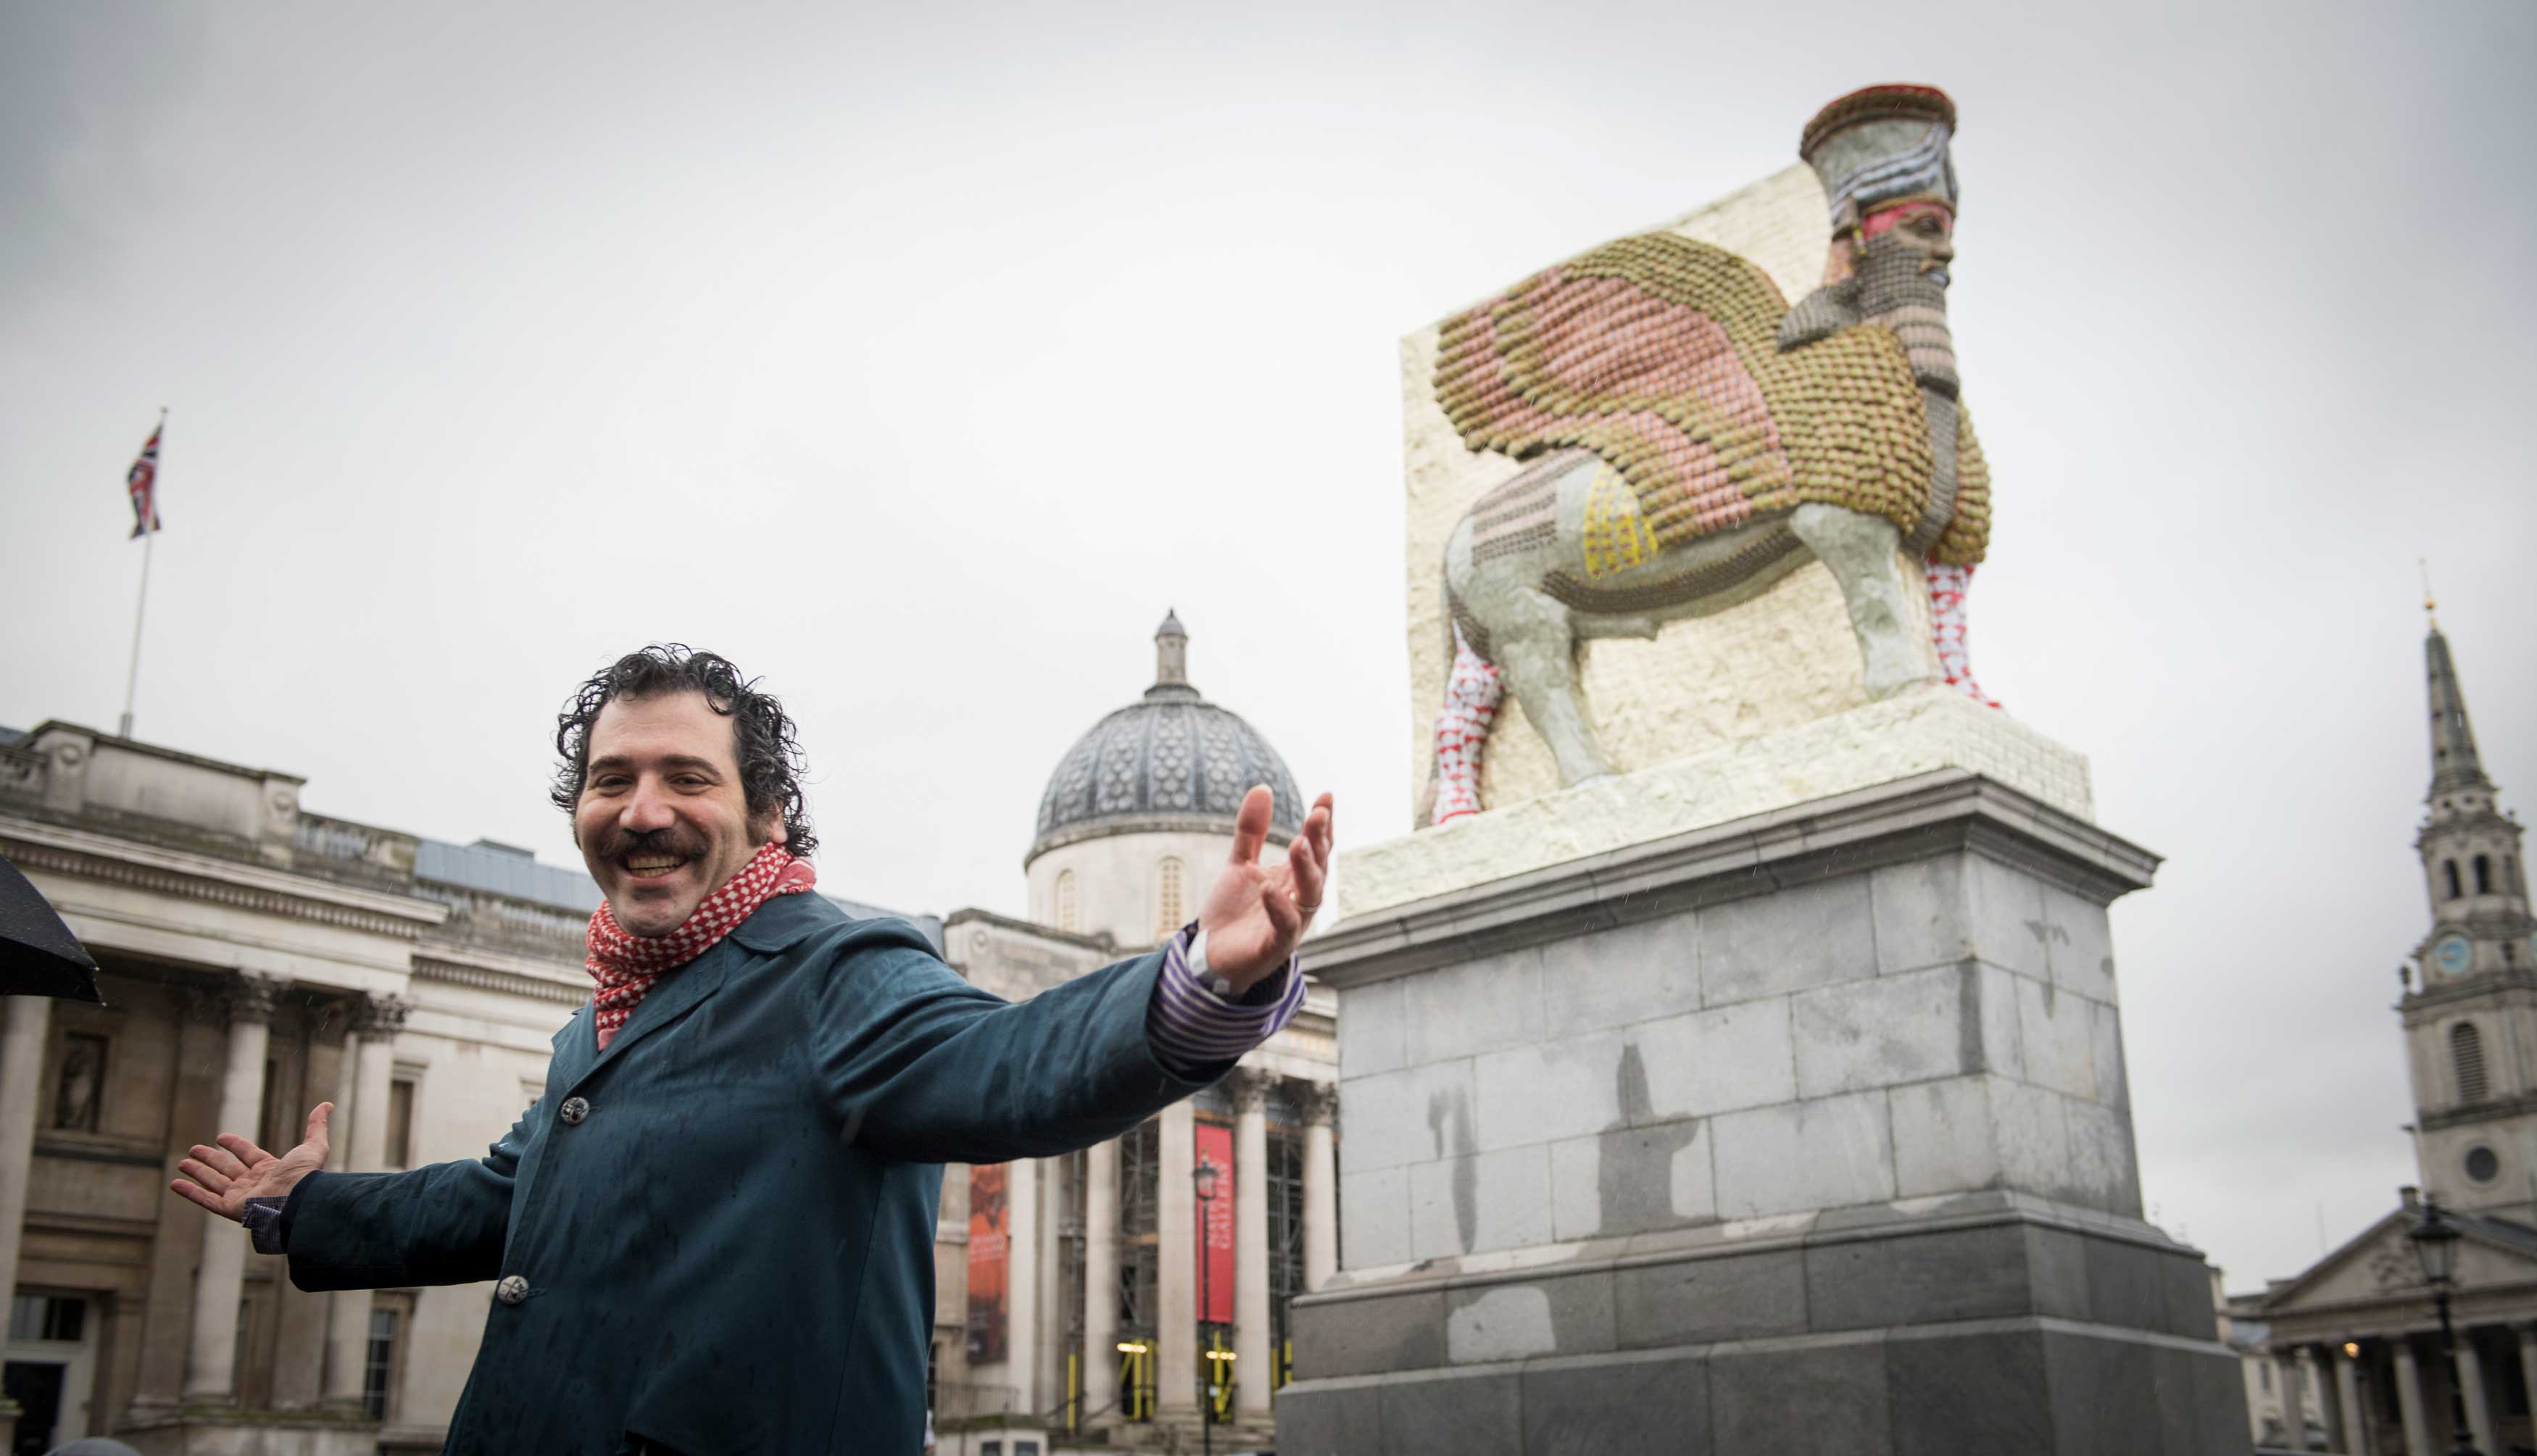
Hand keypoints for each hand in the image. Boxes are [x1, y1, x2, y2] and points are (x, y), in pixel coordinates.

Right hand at [171, 1102, 331, 1221]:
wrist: (298, 1200)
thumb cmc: (305, 1176)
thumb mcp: (313, 1146)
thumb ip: (317, 1126)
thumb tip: (327, 1105)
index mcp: (270, 1170)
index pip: (248, 1155)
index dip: (235, 1145)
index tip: (221, 1137)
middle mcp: (254, 1183)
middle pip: (227, 1169)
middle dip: (210, 1159)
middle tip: (193, 1150)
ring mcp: (241, 1197)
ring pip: (213, 1182)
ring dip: (197, 1172)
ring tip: (182, 1163)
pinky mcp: (230, 1208)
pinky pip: (206, 1199)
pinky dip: (190, 1192)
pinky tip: (175, 1183)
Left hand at [1196, 786, 1333, 993]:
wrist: (1209, 955)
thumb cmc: (1233, 911)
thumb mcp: (1240, 863)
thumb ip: (1251, 830)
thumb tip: (1263, 787)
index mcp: (1294, 878)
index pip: (1317, 847)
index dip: (1323, 823)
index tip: (1326, 796)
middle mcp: (1300, 899)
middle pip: (1318, 866)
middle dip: (1319, 840)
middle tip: (1317, 813)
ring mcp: (1291, 923)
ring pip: (1310, 895)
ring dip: (1306, 868)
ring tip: (1297, 844)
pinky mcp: (1275, 946)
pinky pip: (1284, 926)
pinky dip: (1279, 907)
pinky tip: (1269, 887)